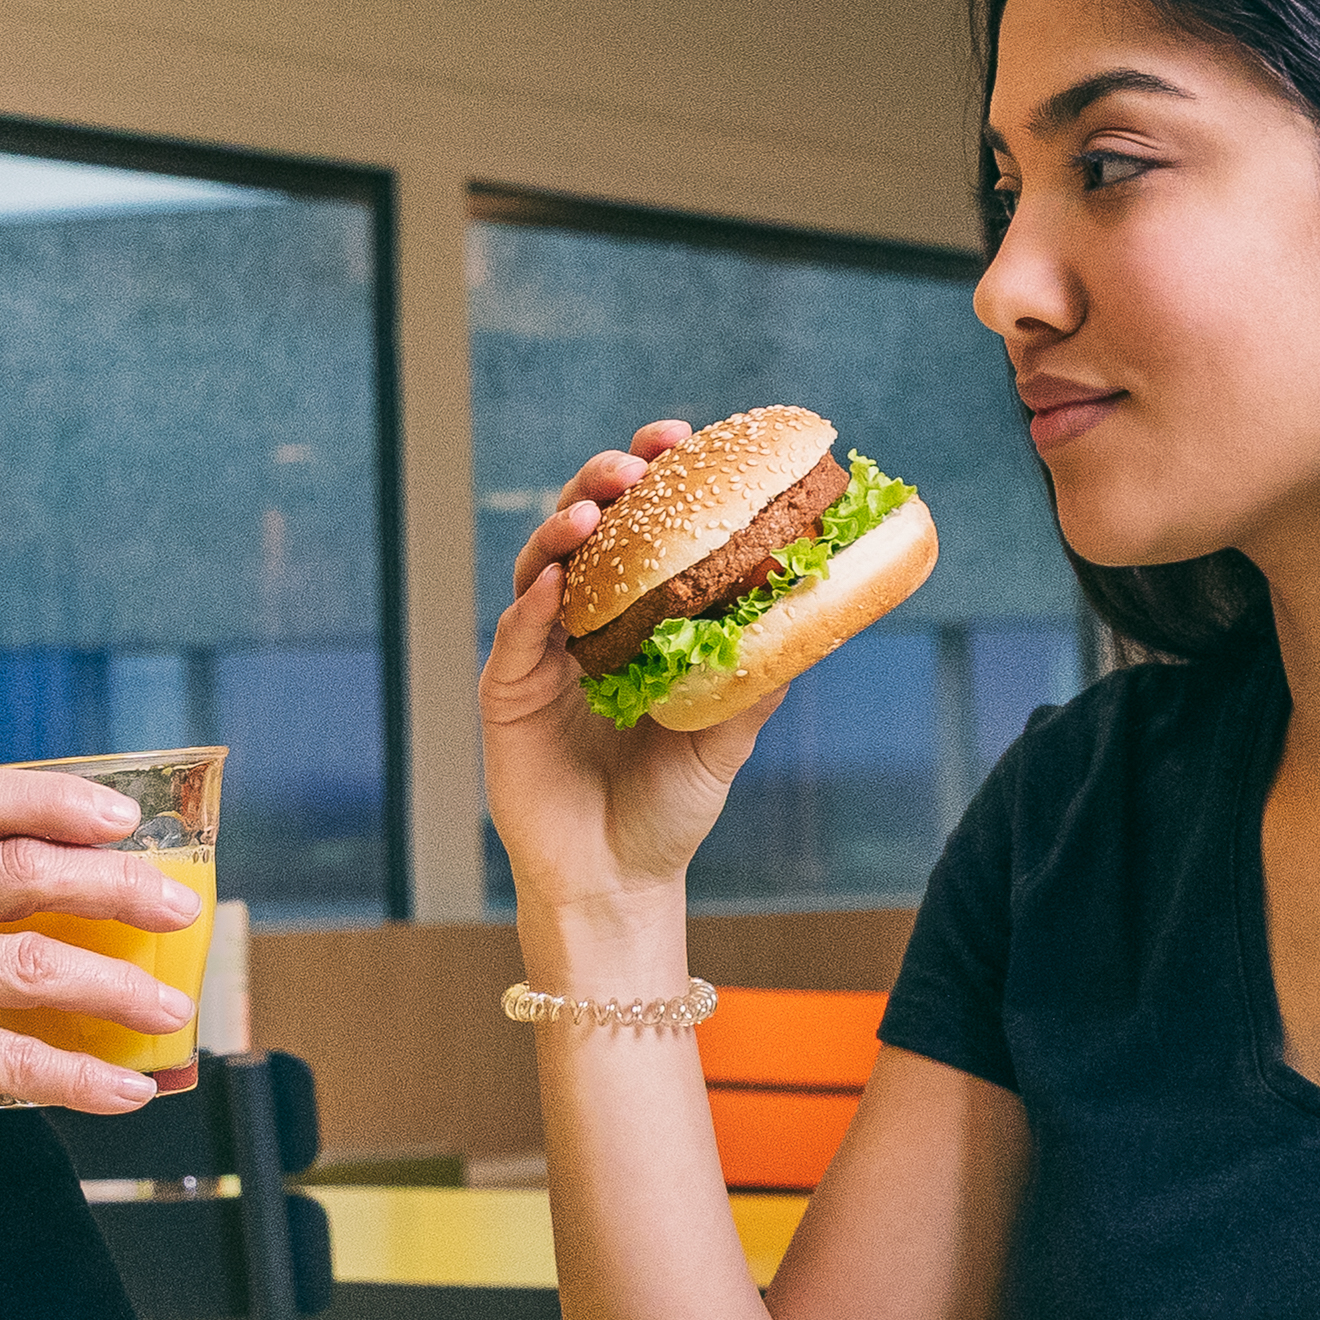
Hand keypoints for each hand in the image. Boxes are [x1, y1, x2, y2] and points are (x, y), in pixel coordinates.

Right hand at [0, 766, 199, 1246]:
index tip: (124, 818)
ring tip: (172, 1008)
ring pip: (33, 966)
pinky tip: (129, 1088)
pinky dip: (85, 1077)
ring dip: (119, 988)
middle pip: (18, 869)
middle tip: (181, 909)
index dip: (53, 799)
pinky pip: (18, 1061)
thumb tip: (84, 921)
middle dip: (117, 886)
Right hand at [480, 426, 762, 937]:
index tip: (683, 438)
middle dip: (607, 483)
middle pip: (584, 530)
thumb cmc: (668, 808)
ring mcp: (539, 654)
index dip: (654, 477)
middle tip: (639, 464)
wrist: (618, 881)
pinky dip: (531, 603)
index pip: (640, 530)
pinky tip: (555, 582)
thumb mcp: (727, 735)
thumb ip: (756, 674)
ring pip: (541, 568)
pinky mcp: (504, 692)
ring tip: (597, 511)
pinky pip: (514, 635)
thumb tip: (814, 607)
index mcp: (632, 622)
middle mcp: (581, 625)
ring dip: (564, 530)